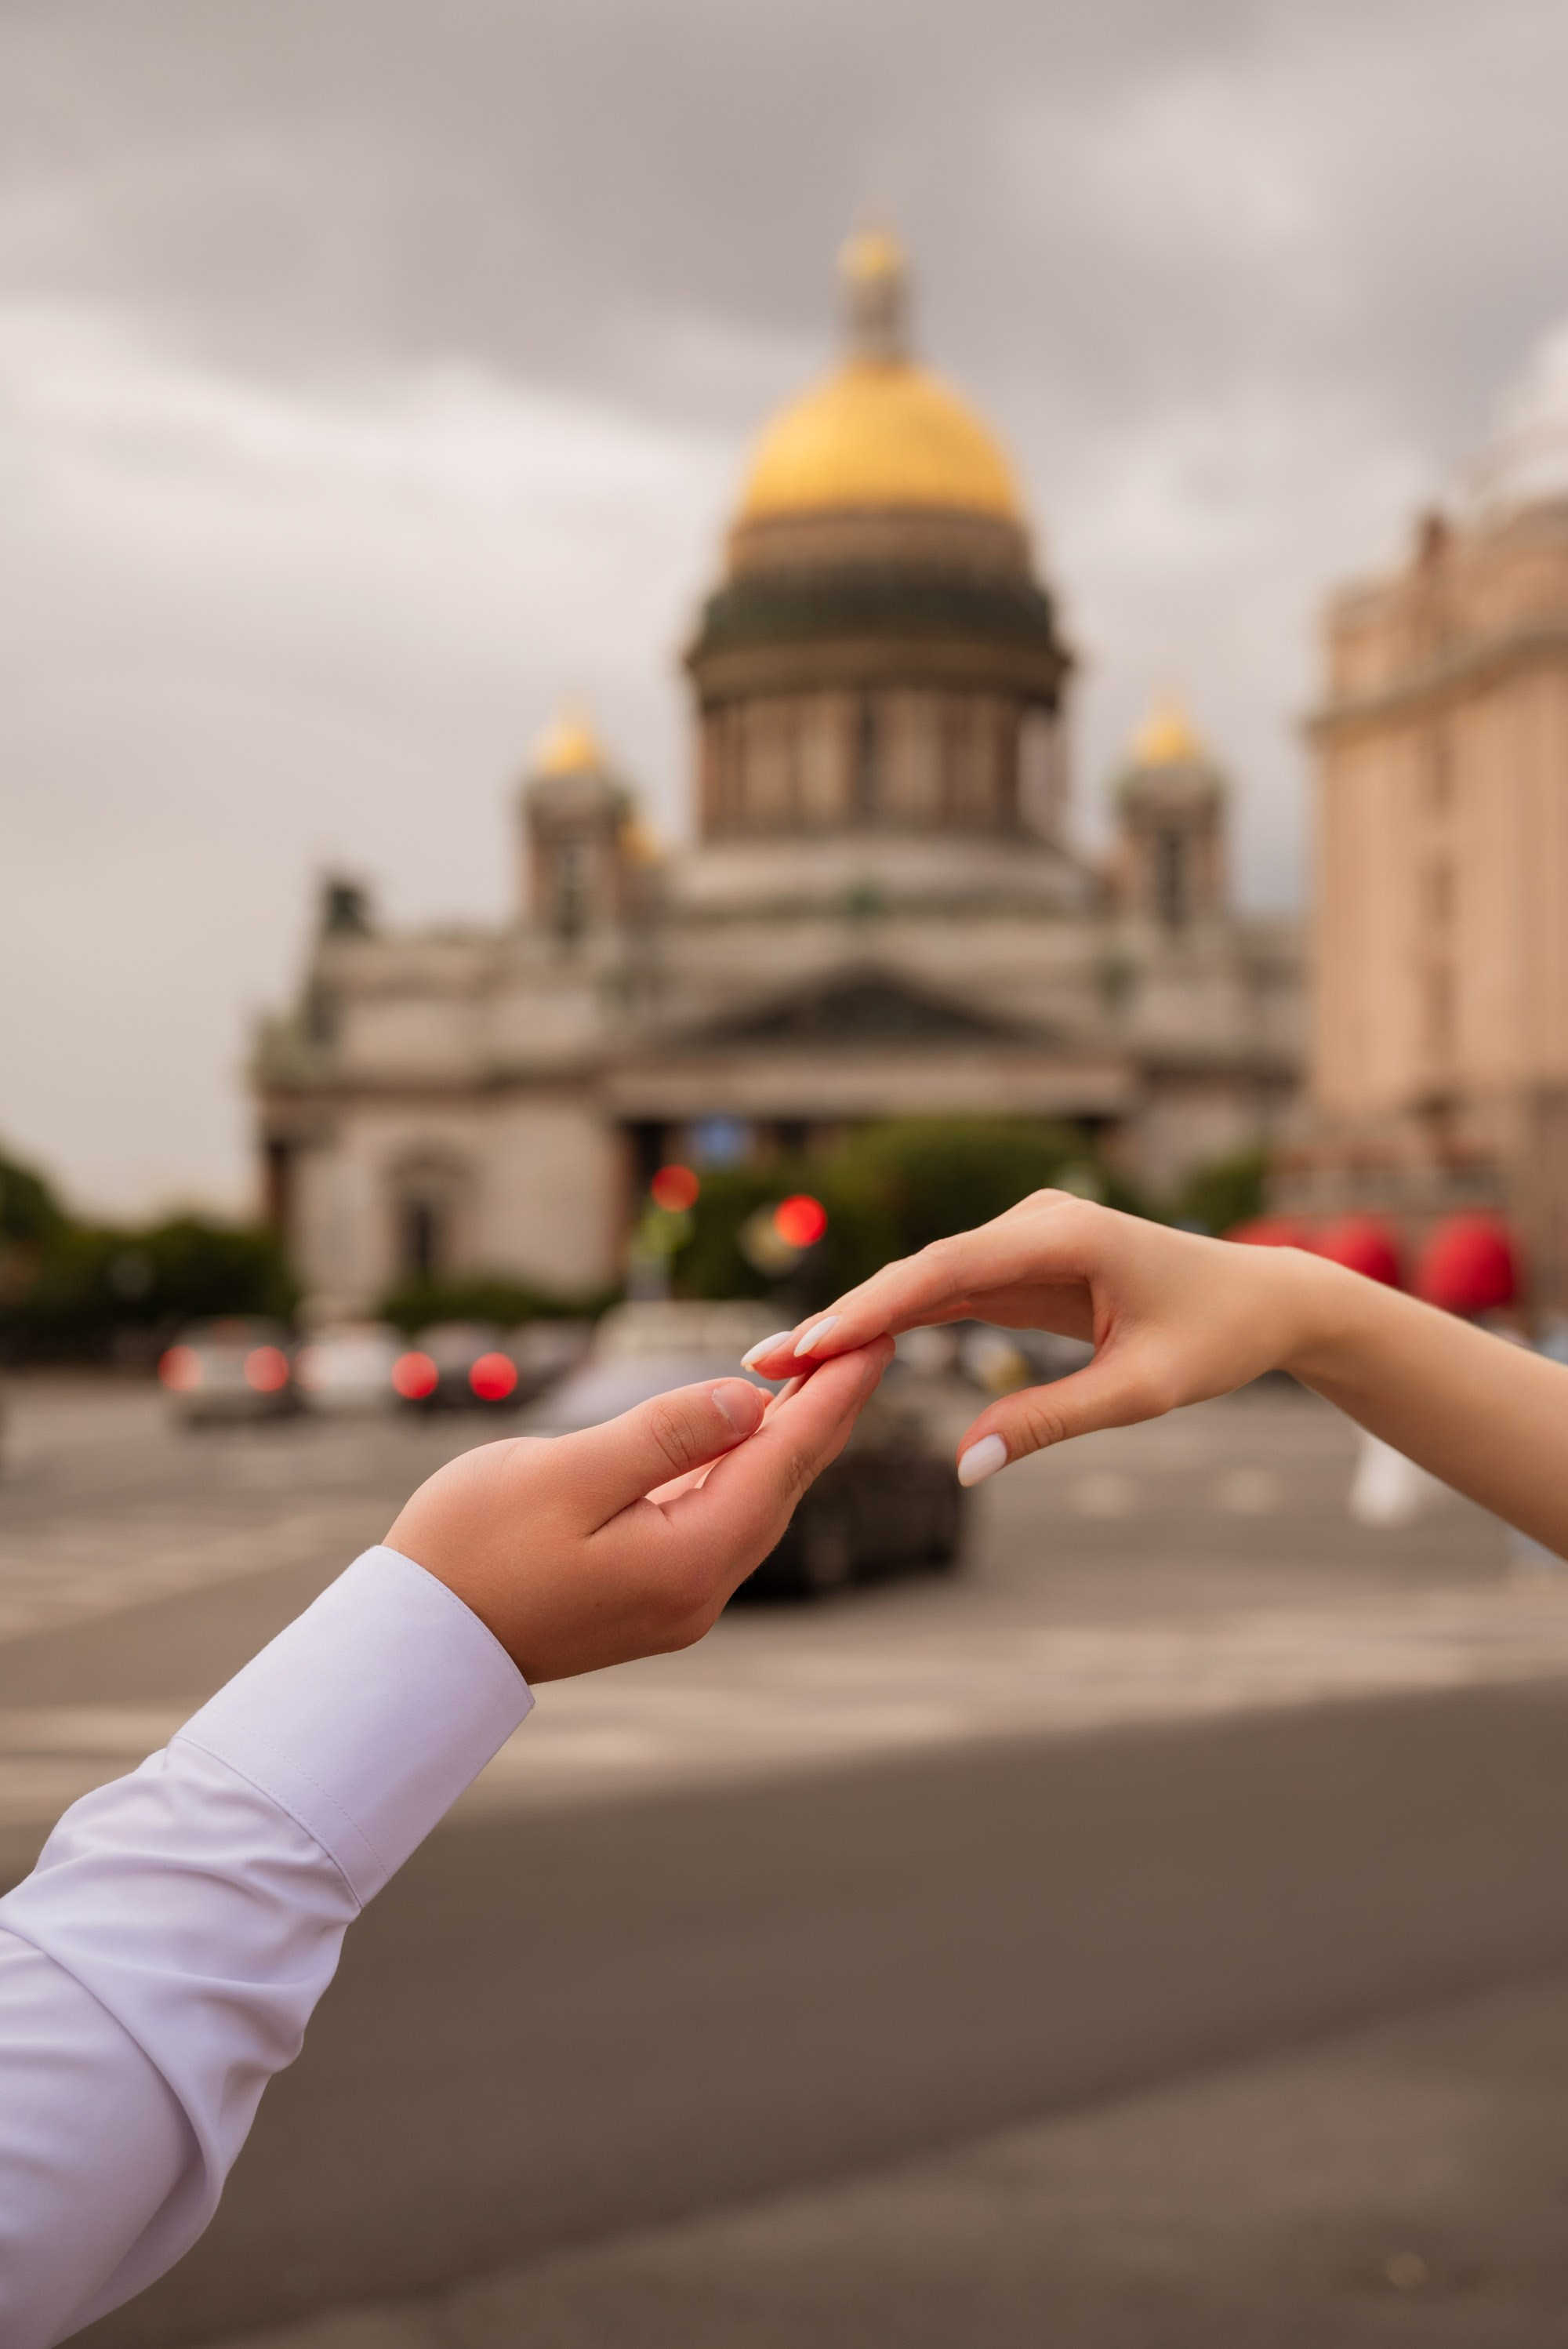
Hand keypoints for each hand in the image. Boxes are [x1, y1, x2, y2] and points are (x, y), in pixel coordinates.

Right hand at [384, 1343, 891, 1680]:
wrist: (412, 1646)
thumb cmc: (471, 1551)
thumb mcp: (565, 1474)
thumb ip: (664, 1434)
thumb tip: (747, 1399)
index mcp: (691, 1558)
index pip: (787, 1457)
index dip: (836, 1392)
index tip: (882, 1335)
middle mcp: (702, 1587)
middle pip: (785, 1480)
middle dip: (825, 1408)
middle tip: (868, 1339)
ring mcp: (678, 1597)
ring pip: (755, 1500)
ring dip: (786, 1435)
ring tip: (822, 1372)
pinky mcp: (650, 1593)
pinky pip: (718, 1516)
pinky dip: (740, 1465)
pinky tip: (748, 1428)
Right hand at [741, 1194, 1326, 1481]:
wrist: (1263, 1299)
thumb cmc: (1214, 1339)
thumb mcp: (1140, 1391)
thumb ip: (1050, 1422)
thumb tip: (965, 1466)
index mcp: (1063, 1234)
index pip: (945, 1271)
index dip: (871, 1308)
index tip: (810, 1342)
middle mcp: (1033, 1221)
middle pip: (919, 1272)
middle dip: (842, 1318)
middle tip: (765, 1363)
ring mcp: (1022, 1239)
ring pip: (923, 1282)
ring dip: (857, 1322)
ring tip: (782, 1363)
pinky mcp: (1020, 1264)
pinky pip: (946, 1294)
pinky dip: (894, 1324)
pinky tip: (838, 1354)